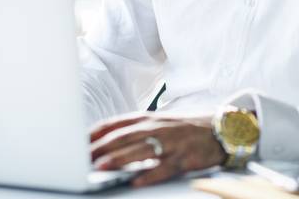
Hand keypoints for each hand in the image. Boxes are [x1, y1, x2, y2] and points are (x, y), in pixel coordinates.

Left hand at [90, 113, 225, 187]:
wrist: (221, 129)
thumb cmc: (184, 129)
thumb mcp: (157, 123)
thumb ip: (133, 129)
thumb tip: (102, 139)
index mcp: (148, 118)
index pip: (116, 123)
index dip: (96, 132)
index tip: (77, 141)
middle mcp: (158, 128)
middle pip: (125, 136)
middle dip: (102, 146)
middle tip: (82, 156)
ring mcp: (171, 143)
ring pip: (142, 149)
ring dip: (120, 158)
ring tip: (102, 166)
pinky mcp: (185, 158)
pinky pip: (165, 167)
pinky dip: (150, 174)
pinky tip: (137, 180)